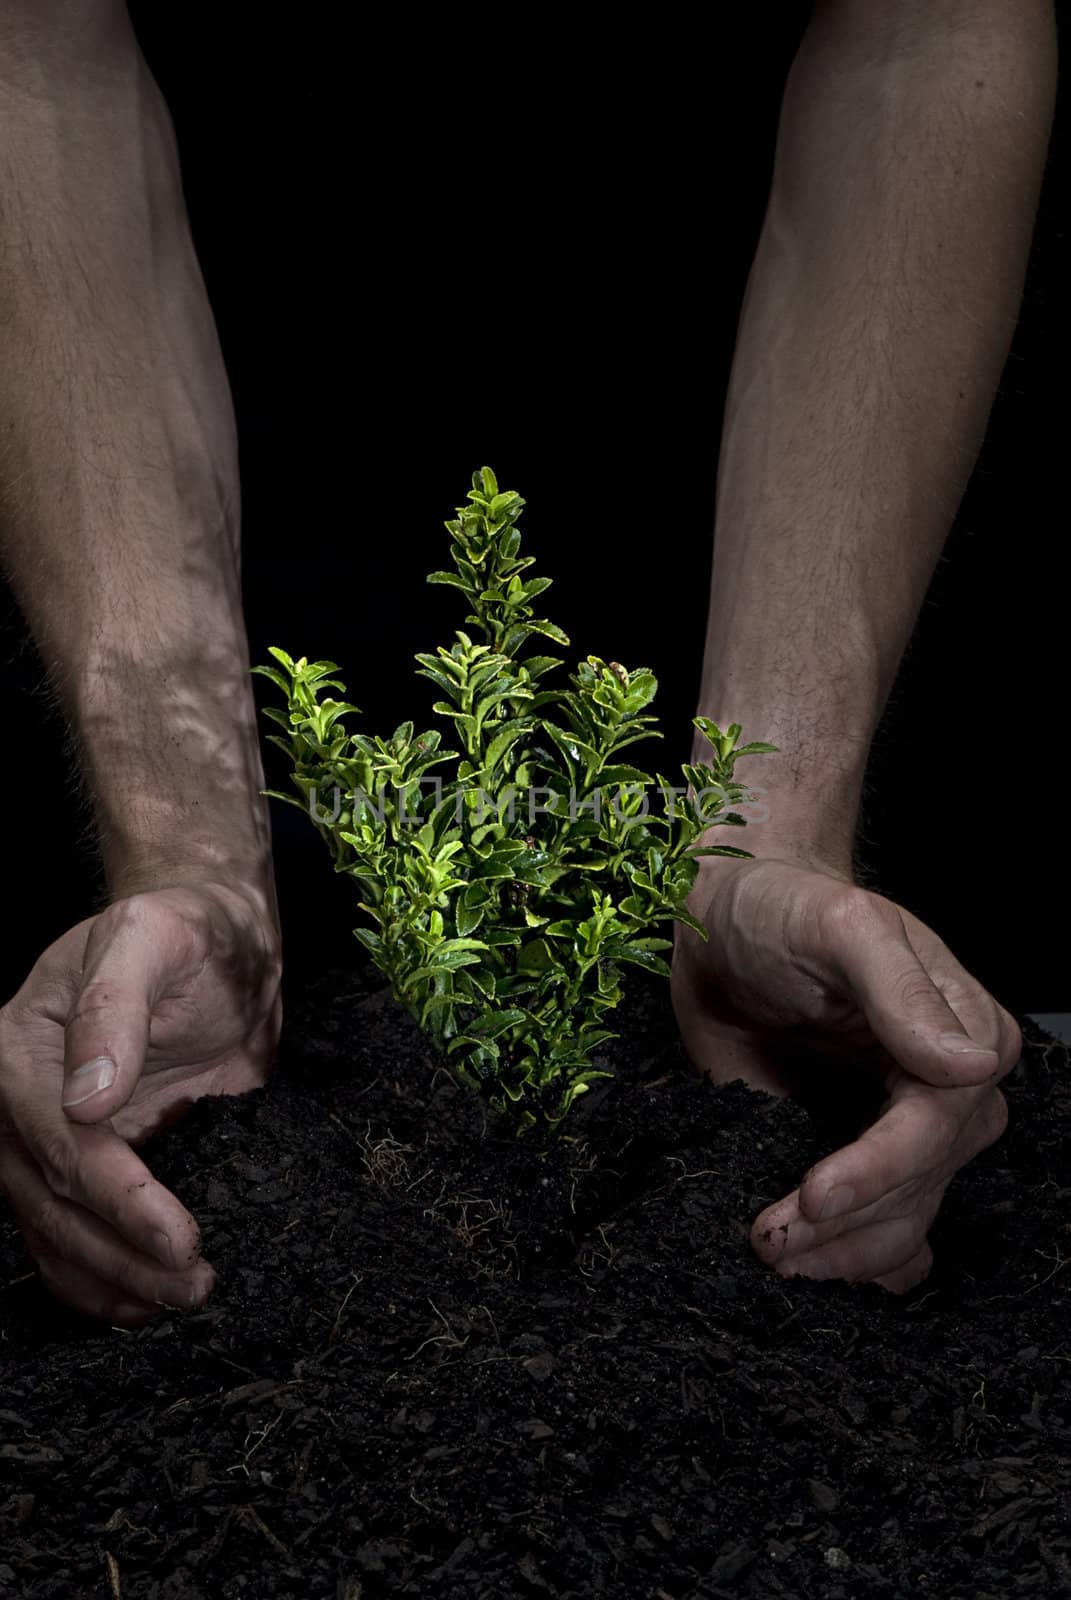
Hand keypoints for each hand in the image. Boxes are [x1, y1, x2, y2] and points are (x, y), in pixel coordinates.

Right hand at [0, 881, 281, 1323]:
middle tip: (193, 1285)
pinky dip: (97, 1279)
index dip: (120, 1200)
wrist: (216, 945)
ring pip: (55, 1234)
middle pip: (56, 1202)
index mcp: (17, 1048)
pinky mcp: (79, 1162)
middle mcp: (14, 1102)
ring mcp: (41, 1139)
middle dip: (124, 1255)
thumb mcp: (157, 937)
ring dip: (113, 1280)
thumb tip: (87, 1097)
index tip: (178, 1237)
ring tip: (180, 1300)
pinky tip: (136, 1307)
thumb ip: (115, 1004)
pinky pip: (66, 1236)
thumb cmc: (187, 931)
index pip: (64, 1145)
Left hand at [671, 852, 1019, 1291]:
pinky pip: (885, 1234)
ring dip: (844, 1253)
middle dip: (850, 1220)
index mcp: (964, 1028)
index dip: (882, 1167)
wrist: (722, 925)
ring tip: (772, 1250)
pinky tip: (812, 1265)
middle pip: (923, 1182)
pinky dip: (854, 1261)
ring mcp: (903, 1129)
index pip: (941, 1121)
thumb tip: (973, 1063)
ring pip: (905, 1222)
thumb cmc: (780, 909)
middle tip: (770, 1237)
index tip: (814, 1194)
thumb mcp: (836, 926)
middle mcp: (947, 1088)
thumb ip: (900, 989)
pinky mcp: (860, 1157)